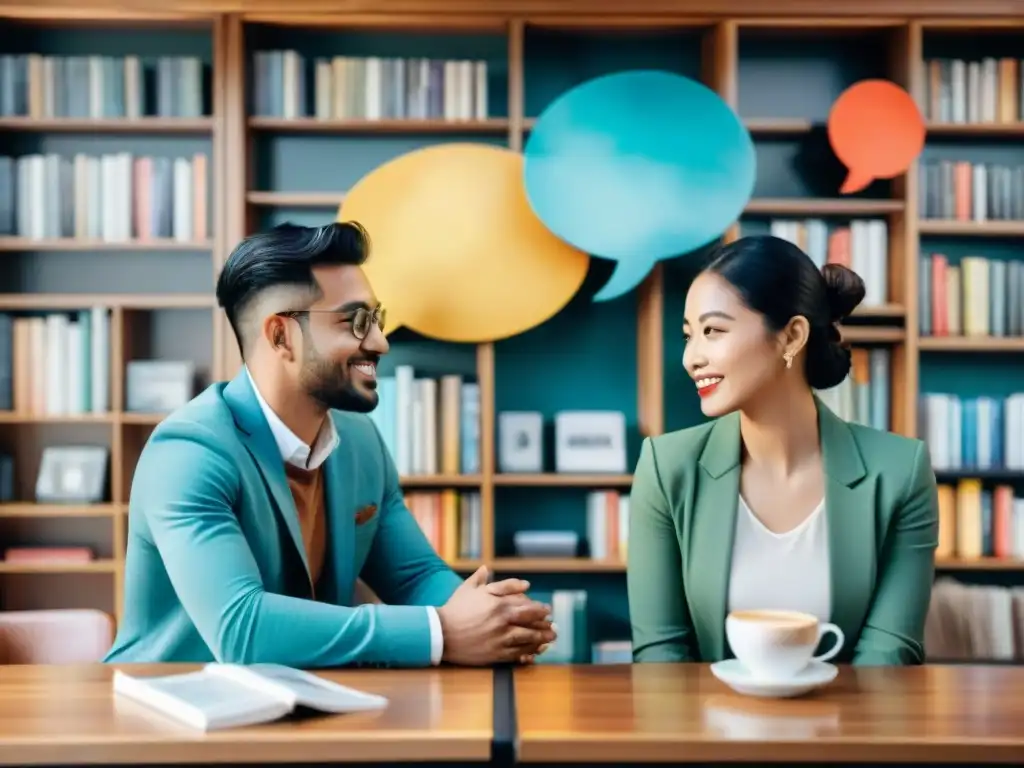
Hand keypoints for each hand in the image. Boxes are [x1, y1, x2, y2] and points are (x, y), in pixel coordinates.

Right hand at [437, 566, 555, 665]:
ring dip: (542, 639)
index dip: (540, 609)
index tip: (547, 610)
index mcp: (499, 603)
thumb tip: (512, 578)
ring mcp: (500, 638)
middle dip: (545, 624)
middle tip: (553, 626)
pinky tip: (536, 653)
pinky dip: (529, 653)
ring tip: (550, 639)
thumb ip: (493, 582)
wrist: (440, 632)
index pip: (527, 605)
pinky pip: (518, 654)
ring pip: (528, 638)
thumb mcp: (471, 589)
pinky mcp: (495, 654)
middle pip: (531, 622)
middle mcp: (503, 620)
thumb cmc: (455, 608)